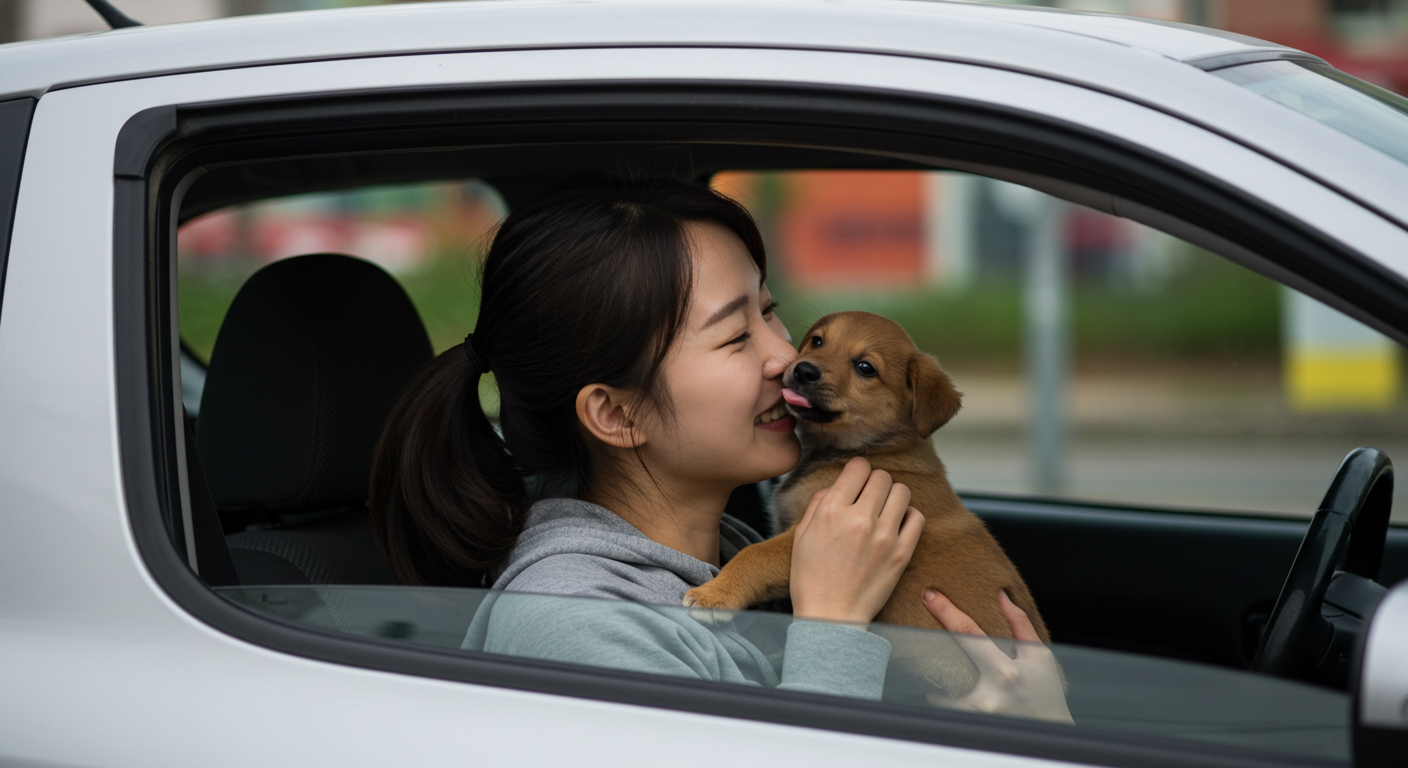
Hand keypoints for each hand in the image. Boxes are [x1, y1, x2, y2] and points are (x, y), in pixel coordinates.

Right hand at [790, 457, 924, 624]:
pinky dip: (908, 516)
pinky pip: (917, 517)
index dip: (857, 471)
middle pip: (881, 476)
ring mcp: (884, 536)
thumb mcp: (801, 536)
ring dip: (892, 496)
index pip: (858, 467)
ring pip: (902, 491)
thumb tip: (838, 485)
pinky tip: (896, 525)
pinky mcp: (902, 553)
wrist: (831, 617)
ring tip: (884, 510)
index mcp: (831, 512)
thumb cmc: (811, 579)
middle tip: (868, 498)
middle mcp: (859, 519)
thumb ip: (819, 503)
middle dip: (874, 482)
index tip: (856, 480)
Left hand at [922, 589, 1072, 723]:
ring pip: (939, 693)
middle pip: (943, 661)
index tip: (929, 595)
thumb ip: (1020, 624)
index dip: (945, 611)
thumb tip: (1002, 596)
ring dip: (935, 680)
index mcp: (1004, 671)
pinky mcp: (971, 726)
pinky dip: (943, 701)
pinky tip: (944, 693)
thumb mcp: (1039, 656)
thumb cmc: (1047, 693)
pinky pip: (946, 711)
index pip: (968, 633)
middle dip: (928, 646)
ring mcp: (976, 714)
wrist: (1051, 733)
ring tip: (938, 672)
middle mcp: (987, 693)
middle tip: (920, 636)